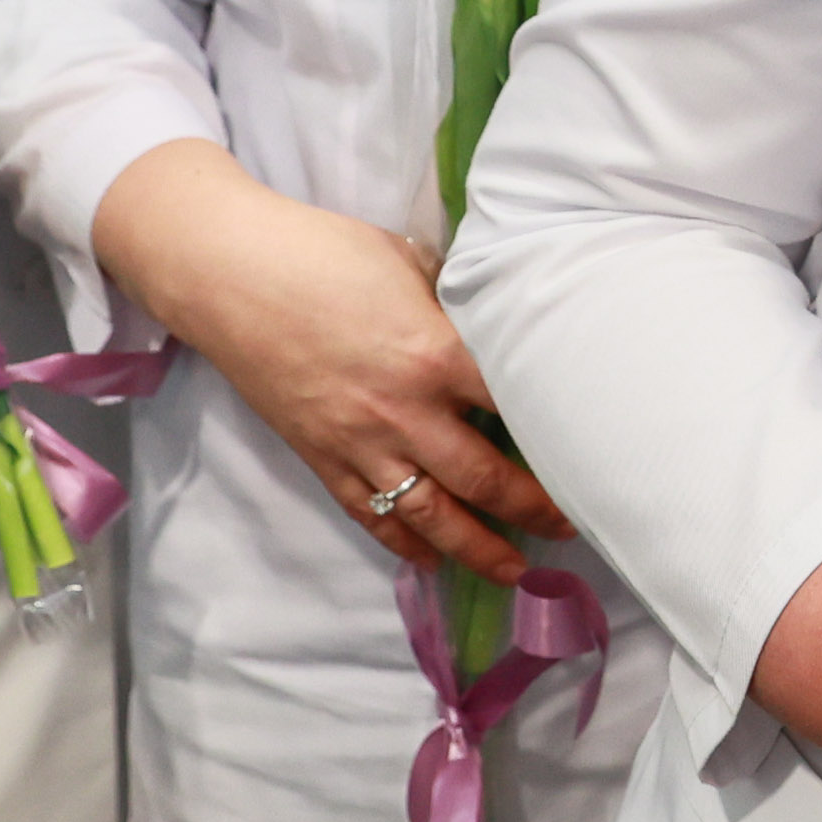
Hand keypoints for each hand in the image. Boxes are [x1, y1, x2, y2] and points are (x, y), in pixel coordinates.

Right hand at [92, 141, 572, 583]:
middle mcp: (405, 411)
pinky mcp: (322, 458)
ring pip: (432, 515)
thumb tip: (493, 312)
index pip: (516, 405)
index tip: (593, 450)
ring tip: (516, 569)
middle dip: (534, 510)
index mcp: (436, 354)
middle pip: (485, 479)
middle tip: (572, 526)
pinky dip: (403, 542)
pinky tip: (431, 560)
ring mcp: (360, 443)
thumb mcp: (408, 260)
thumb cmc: (322, 252)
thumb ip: (454, 299)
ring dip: (478, 549)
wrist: (228, 275)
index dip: (558, 433)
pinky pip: (371, 514)